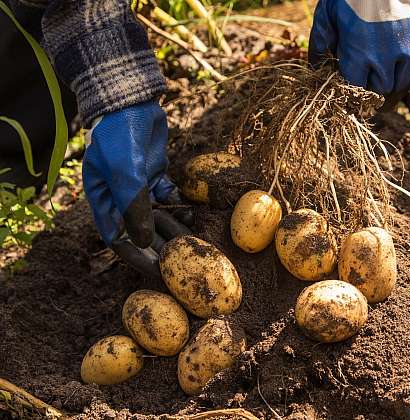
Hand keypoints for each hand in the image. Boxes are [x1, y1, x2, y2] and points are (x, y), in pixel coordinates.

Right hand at [83, 100, 194, 277]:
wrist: (131, 100)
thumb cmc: (120, 137)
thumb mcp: (126, 174)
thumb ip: (134, 207)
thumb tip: (143, 241)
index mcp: (103, 200)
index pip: (118, 238)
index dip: (136, 256)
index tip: (157, 271)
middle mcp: (120, 196)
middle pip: (141, 230)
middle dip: (160, 245)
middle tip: (183, 259)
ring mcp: (139, 184)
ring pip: (158, 214)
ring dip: (173, 226)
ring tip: (194, 238)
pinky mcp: (156, 172)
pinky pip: (169, 196)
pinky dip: (179, 204)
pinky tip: (192, 210)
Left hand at [309, 0, 409, 110]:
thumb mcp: (326, 18)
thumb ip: (320, 47)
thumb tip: (316, 71)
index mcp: (358, 54)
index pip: (356, 92)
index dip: (352, 100)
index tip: (349, 102)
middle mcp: (385, 57)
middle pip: (380, 93)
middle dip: (371, 99)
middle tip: (367, 101)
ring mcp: (408, 50)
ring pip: (401, 87)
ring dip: (392, 96)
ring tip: (385, 100)